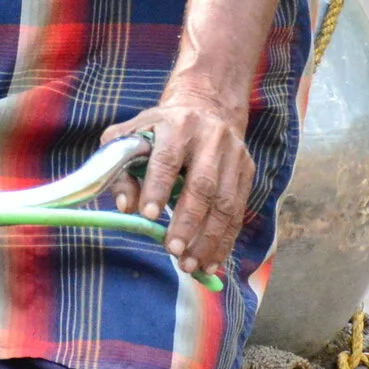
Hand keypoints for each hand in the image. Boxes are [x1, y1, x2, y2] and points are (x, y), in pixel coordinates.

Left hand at [103, 85, 254, 279]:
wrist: (208, 106)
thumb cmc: (161, 128)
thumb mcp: (133, 135)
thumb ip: (121, 168)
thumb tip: (125, 208)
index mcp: (175, 125)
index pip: (167, 158)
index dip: (157, 187)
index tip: (147, 215)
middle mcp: (208, 138)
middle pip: (201, 184)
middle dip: (187, 221)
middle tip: (172, 249)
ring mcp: (232, 155)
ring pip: (225, 202)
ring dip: (209, 238)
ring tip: (191, 263)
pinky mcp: (247, 170)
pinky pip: (238, 211)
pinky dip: (226, 239)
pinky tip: (212, 259)